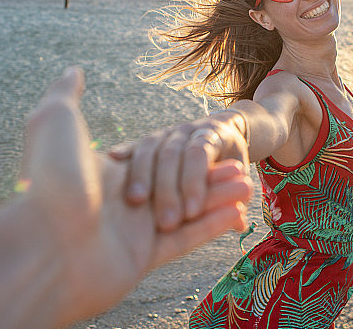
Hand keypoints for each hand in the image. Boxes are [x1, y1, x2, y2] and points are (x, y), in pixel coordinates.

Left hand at [21, 68, 251, 323]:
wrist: (45, 246)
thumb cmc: (51, 178)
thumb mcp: (54, 121)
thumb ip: (66, 93)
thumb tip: (75, 69)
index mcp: (109, 171)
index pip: (156, 157)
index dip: (184, 153)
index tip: (211, 141)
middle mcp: (122, 200)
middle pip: (178, 182)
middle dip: (208, 176)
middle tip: (240, 171)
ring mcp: (132, 230)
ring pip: (186, 210)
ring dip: (217, 197)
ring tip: (246, 187)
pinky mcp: (143, 258)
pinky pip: (185, 241)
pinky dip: (211, 227)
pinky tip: (238, 214)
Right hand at [109, 111, 249, 232]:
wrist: (222, 129)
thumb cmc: (232, 163)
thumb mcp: (239, 178)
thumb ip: (235, 199)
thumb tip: (239, 222)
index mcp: (213, 134)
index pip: (199, 155)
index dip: (195, 181)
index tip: (192, 211)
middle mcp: (188, 130)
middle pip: (173, 154)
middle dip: (168, 186)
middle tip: (166, 220)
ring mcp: (167, 133)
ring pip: (150, 148)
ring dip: (142, 172)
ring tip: (136, 199)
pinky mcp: (149, 141)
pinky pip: (134, 146)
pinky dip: (126, 151)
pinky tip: (113, 159)